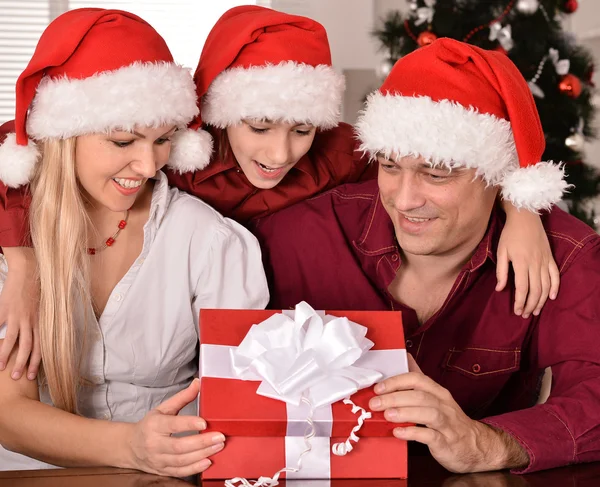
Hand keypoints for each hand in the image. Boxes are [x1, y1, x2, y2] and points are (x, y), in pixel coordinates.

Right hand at [0, 248, 40, 379]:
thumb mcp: (41, 310)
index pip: (40, 346)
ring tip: (0, 367)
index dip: (37, 362)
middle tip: (18, 377)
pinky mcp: (5, 309)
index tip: (33, 376)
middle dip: (23, 363)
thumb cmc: (36, 292)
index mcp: (40, 323)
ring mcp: (17, 316)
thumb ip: (37, 326)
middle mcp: (30, 321)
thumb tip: (33, 340)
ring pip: (12, 339)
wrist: (29, 273)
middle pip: (28, 346)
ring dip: (5, 354)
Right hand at [127, 379, 225, 476]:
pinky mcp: (163, 470)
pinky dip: (194, 468)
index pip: (172, 424)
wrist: (131, 447)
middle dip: (202, 442)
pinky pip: (180, 472)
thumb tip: (198, 383)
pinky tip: (207, 462)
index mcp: (154, 425)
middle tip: (219, 437)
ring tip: (218, 446)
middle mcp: (155, 444)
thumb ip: (182, 397)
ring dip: (202, 454)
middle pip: (179, 446)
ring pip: (181, 460)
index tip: (204, 422)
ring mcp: (158, 459)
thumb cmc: (150, 425)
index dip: (188, 423)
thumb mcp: (162, 408)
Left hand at [369, 355, 528, 472]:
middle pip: (420, 395)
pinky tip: (398, 432)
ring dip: (404, 412)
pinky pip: (430, 436)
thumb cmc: (450, 421)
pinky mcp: (446, 442)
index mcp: (438, 392)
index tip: (378, 387)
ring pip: (427, 413)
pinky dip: (413, 433)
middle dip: (395, 397)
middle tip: (374, 402)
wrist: (476, 447)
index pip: (418, 379)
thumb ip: (419, 380)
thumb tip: (405, 357)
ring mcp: (447, 424)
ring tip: (386, 414)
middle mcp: (444, 405)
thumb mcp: (436, 398)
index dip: (397, 381)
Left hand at [495, 209, 559, 318]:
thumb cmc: (509, 235)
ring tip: (536, 310)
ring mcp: (544, 261)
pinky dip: (555, 287)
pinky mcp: (550, 257)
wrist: (525, 218)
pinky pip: (555, 275)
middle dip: (531, 305)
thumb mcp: (500, 252)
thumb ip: (501, 272)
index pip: (522, 288)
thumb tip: (500, 289)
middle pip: (536, 290)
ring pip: (546, 286)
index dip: (520, 302)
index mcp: (521, 263)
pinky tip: (551, 297)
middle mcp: (535, 264)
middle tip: (525, 314)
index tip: (517, 311)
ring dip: (542, 300)